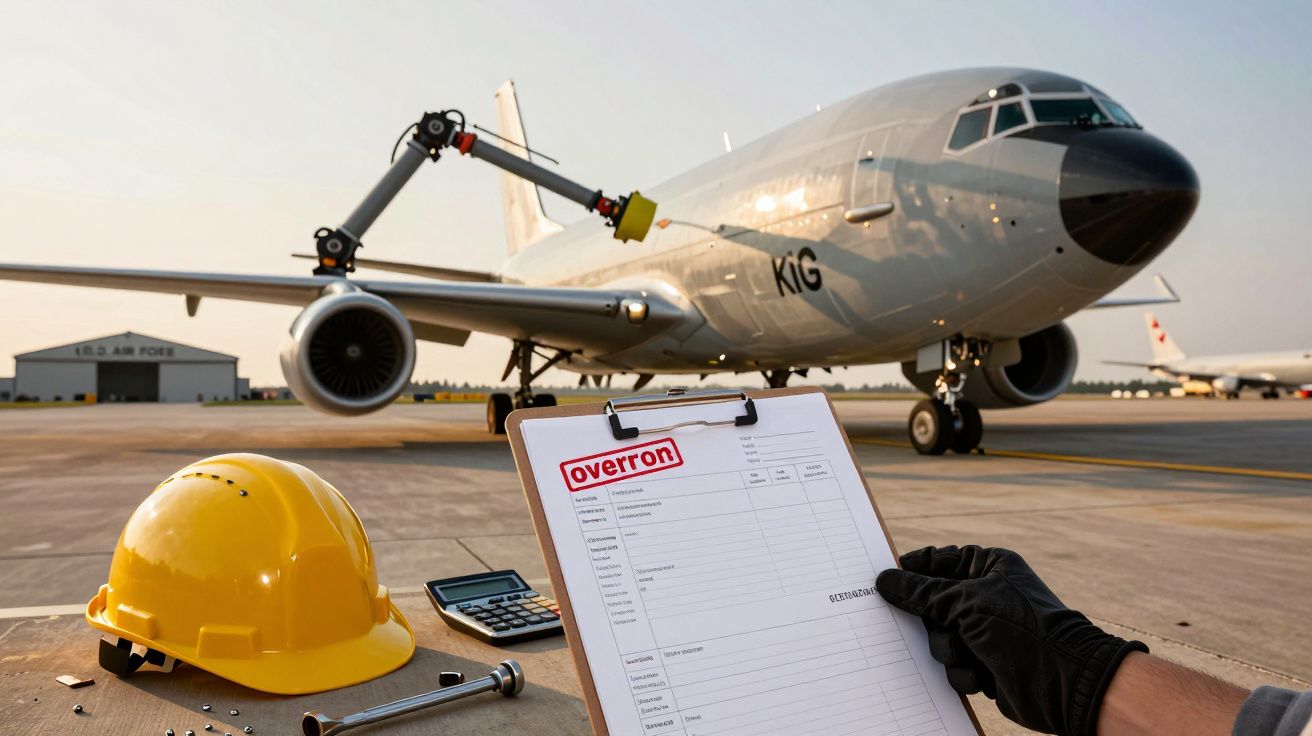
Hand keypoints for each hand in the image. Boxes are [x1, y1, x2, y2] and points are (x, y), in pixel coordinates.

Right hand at [875, 545, 1146, 735]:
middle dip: (932, 622)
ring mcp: (984, 630)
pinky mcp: (984, 661)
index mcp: (987, 566)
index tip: (887, 582)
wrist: (1062, 683)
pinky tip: (983, 675)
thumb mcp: (965, 602)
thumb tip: (884, 580)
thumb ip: (921, 593)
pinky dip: (963, 672)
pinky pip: (952, 664)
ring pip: (937, 637)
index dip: (911, 571)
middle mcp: (984, 595)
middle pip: (931, 603)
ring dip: (948, 650)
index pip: (937, 561)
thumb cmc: (1022, 630)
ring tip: (969, 654)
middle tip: (941, 626)